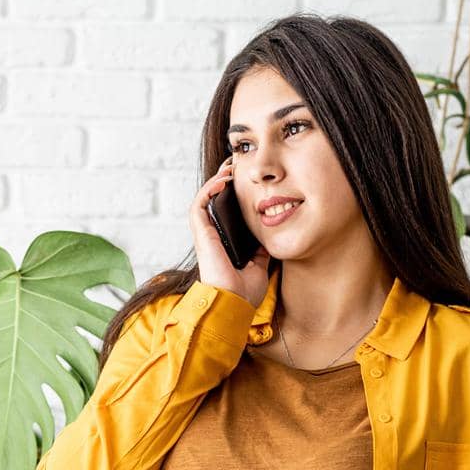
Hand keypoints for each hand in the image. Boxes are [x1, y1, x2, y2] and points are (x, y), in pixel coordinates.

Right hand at [188, 155, 271, 305]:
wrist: (234, 304)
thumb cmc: (243, 292)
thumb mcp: (260, 266)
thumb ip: (261, 251)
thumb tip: (269, 237)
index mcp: (224, 243)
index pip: (225, 213)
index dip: (232, 195)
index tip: (246, 181)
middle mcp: (212, 237)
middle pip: (213, 202)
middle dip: (223, 181)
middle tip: (236, 165)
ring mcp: (205, 235)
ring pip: (204, 200)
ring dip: (215, 181)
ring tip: (229, 169)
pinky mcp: (201, 235)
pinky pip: (199, 206)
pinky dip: (208, 191)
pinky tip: (222, 181)